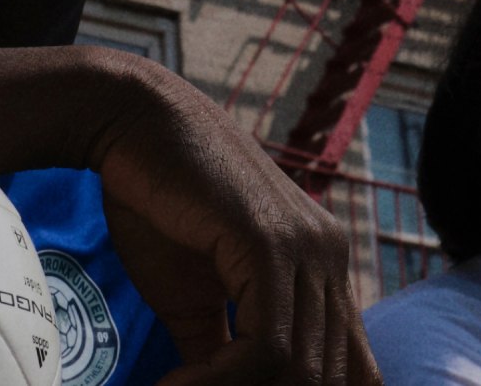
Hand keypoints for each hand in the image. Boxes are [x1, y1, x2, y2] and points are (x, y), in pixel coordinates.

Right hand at [93, 63, 380, 384]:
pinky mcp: (272, 244)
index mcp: (322, 266)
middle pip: (331, 376)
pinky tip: (172, 385)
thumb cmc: (156, 200)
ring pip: (302, 370)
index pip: (349, 366)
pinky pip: (267, 346)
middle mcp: (330, 256)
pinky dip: (218, 381)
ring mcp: (308, 248)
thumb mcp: (193, 296)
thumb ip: (219, 347)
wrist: (130, 121)